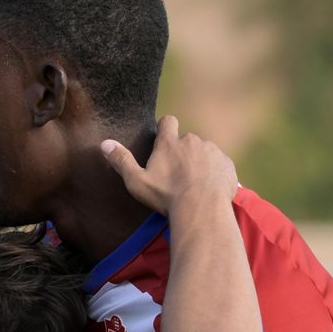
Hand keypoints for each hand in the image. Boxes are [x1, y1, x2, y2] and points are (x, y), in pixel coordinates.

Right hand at [101, 115, 237, 216]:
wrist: (202, 209)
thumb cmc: (166, 196)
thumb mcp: (137, 182)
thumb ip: (121, 161)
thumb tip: (104, 144)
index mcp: (170, 143)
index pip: (168, 122)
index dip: (165, 128)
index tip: (164, 140)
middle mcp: (193, 141)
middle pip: (187, 140)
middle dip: (183, 153)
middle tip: (177, 175)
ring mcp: (213, 152)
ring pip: (205, 153)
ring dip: (200, 163)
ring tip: (194, 186)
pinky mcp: (227, 165)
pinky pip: (220, 165)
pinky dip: (215, 174)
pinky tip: (209, 190)